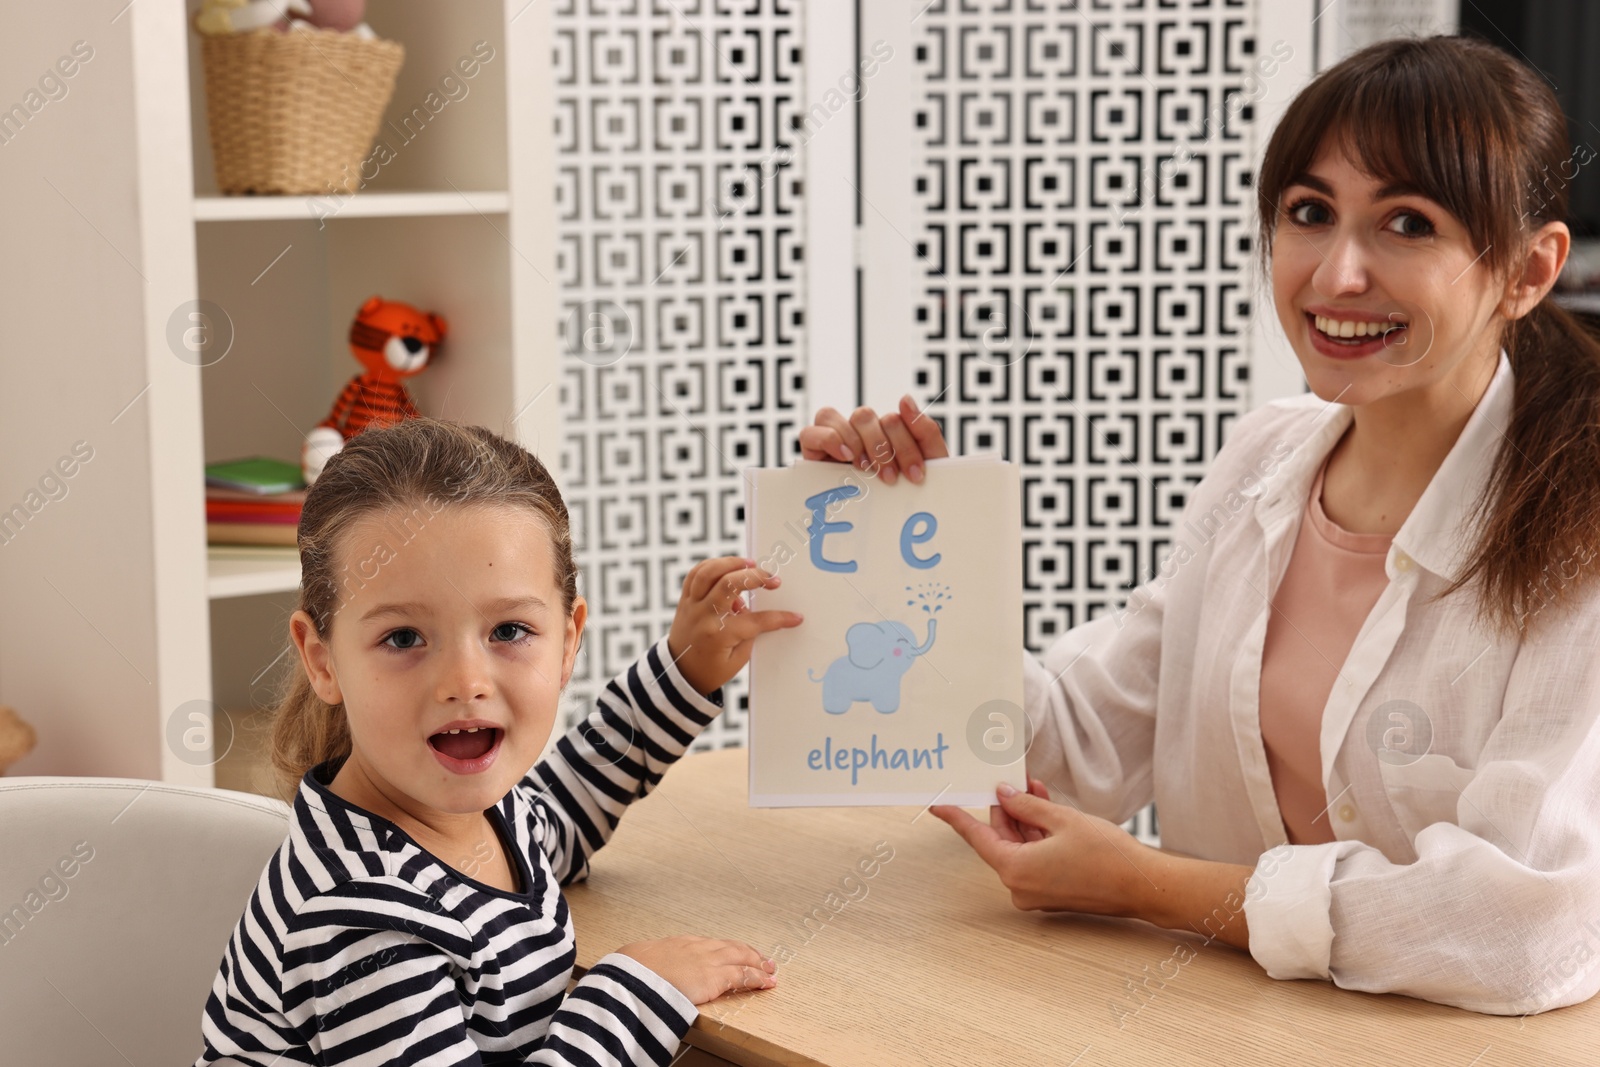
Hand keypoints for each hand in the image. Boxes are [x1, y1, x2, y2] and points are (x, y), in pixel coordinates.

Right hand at [617, 936, 776, 1005]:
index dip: (725, 949)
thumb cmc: (629, 971)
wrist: (631, 977)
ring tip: (770, 969)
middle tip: (761, 958)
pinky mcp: (715, 977)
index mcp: (678, 943)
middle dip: (748, 952)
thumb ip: (645, 963)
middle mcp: (697, 948)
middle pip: (730, 947)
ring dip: (758, 964)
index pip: (710, 945)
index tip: (731, 953)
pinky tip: (767, 982)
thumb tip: (634, 966)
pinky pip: (744, 976)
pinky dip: (758, 978)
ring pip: (742, 958)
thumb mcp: (636, 960)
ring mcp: (708, 961)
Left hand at [668, 556, 802, 695]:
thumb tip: (763, 614)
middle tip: (773, 580)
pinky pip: (695, 573)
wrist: (677, 673)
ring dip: (731, 563)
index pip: (755, 621)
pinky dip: (712, 565)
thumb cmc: (709, 669)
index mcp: (719, 635)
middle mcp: (704, 616)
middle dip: (755, 577)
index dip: (779, 618)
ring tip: (750, 564)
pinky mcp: (685, 599)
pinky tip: (728, 567)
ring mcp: (692, 605)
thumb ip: (751, 634)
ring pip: (708, 572)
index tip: (794, 616)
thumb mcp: (737, 660)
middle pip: (729, 584)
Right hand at [797, 395, 950, 485]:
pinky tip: (845, 456)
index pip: (892, 417)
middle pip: (864, 416)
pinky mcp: (813, 456)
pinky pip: (809, 432)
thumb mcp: (927, 467)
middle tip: (890, 479)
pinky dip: (828, 439)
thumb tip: (905, 398)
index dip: (905, 444)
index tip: (915, 475)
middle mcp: (858, 433)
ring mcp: (834, 442)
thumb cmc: (910, 499)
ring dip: (853, 442)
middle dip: (881, 448)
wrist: (895, 534)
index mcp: (886, 433)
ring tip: (865, 469)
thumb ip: (924, 430)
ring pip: (833, 416)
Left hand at [930, 778, 1151, 915]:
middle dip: (1007, 808)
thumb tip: (1003, 796)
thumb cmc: (1107, 856)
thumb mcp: (1062, 820)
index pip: (976, 837)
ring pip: (1021, 847)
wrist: (1143, 887)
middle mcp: (1020, 886)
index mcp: (1015, 870)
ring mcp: (1036, 891)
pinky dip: (1038, 835)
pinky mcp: (1052, 892)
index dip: (956, 818)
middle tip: (1012, 780)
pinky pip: (1036, 858)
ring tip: (1034, 788)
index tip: (937, 805)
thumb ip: (1026, 806)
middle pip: (1002, 839)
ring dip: (1026, 819)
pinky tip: (1046, 809)